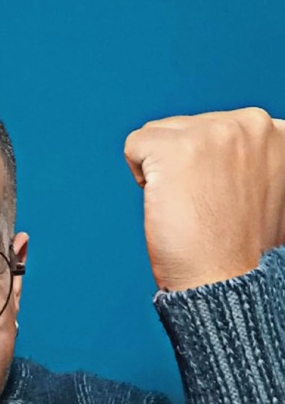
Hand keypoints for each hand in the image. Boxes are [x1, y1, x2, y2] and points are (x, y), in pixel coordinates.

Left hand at [124, 107, 284, 290]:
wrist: (224, 279)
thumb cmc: (237, 246)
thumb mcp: (264, 187)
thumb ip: (248, 158)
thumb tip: (217, 152)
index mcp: (278, 133)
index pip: (216, 128)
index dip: (207, 167)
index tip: (221, 199)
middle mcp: (252, 124)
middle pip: (185, 126)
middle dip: (182, 164)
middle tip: (202, 205)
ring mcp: (214, 133)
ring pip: (159, 133)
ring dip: (161, 169)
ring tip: (186, 204)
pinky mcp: (176, 148)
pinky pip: (134, 144)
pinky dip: (138, 174)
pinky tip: (164, 200)